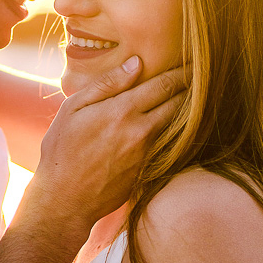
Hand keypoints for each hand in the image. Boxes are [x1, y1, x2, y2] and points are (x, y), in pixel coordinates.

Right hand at [31, 55, 190, 233]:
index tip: (194, 62)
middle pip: (180, 103)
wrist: (64, 200)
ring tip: (195, 97)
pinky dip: (177, 132)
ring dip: (188, 111)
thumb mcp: (72, 108)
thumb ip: (106, 84)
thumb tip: (136, 63)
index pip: (165, 84)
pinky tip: (179, 125)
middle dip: (192, 88)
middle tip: (201, 77)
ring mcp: (148, 153)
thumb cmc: (61, 151)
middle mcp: (140, 131)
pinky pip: (170, 145)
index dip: (183, 72)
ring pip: (179, 125)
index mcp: (122, 110)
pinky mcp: (148, 170)